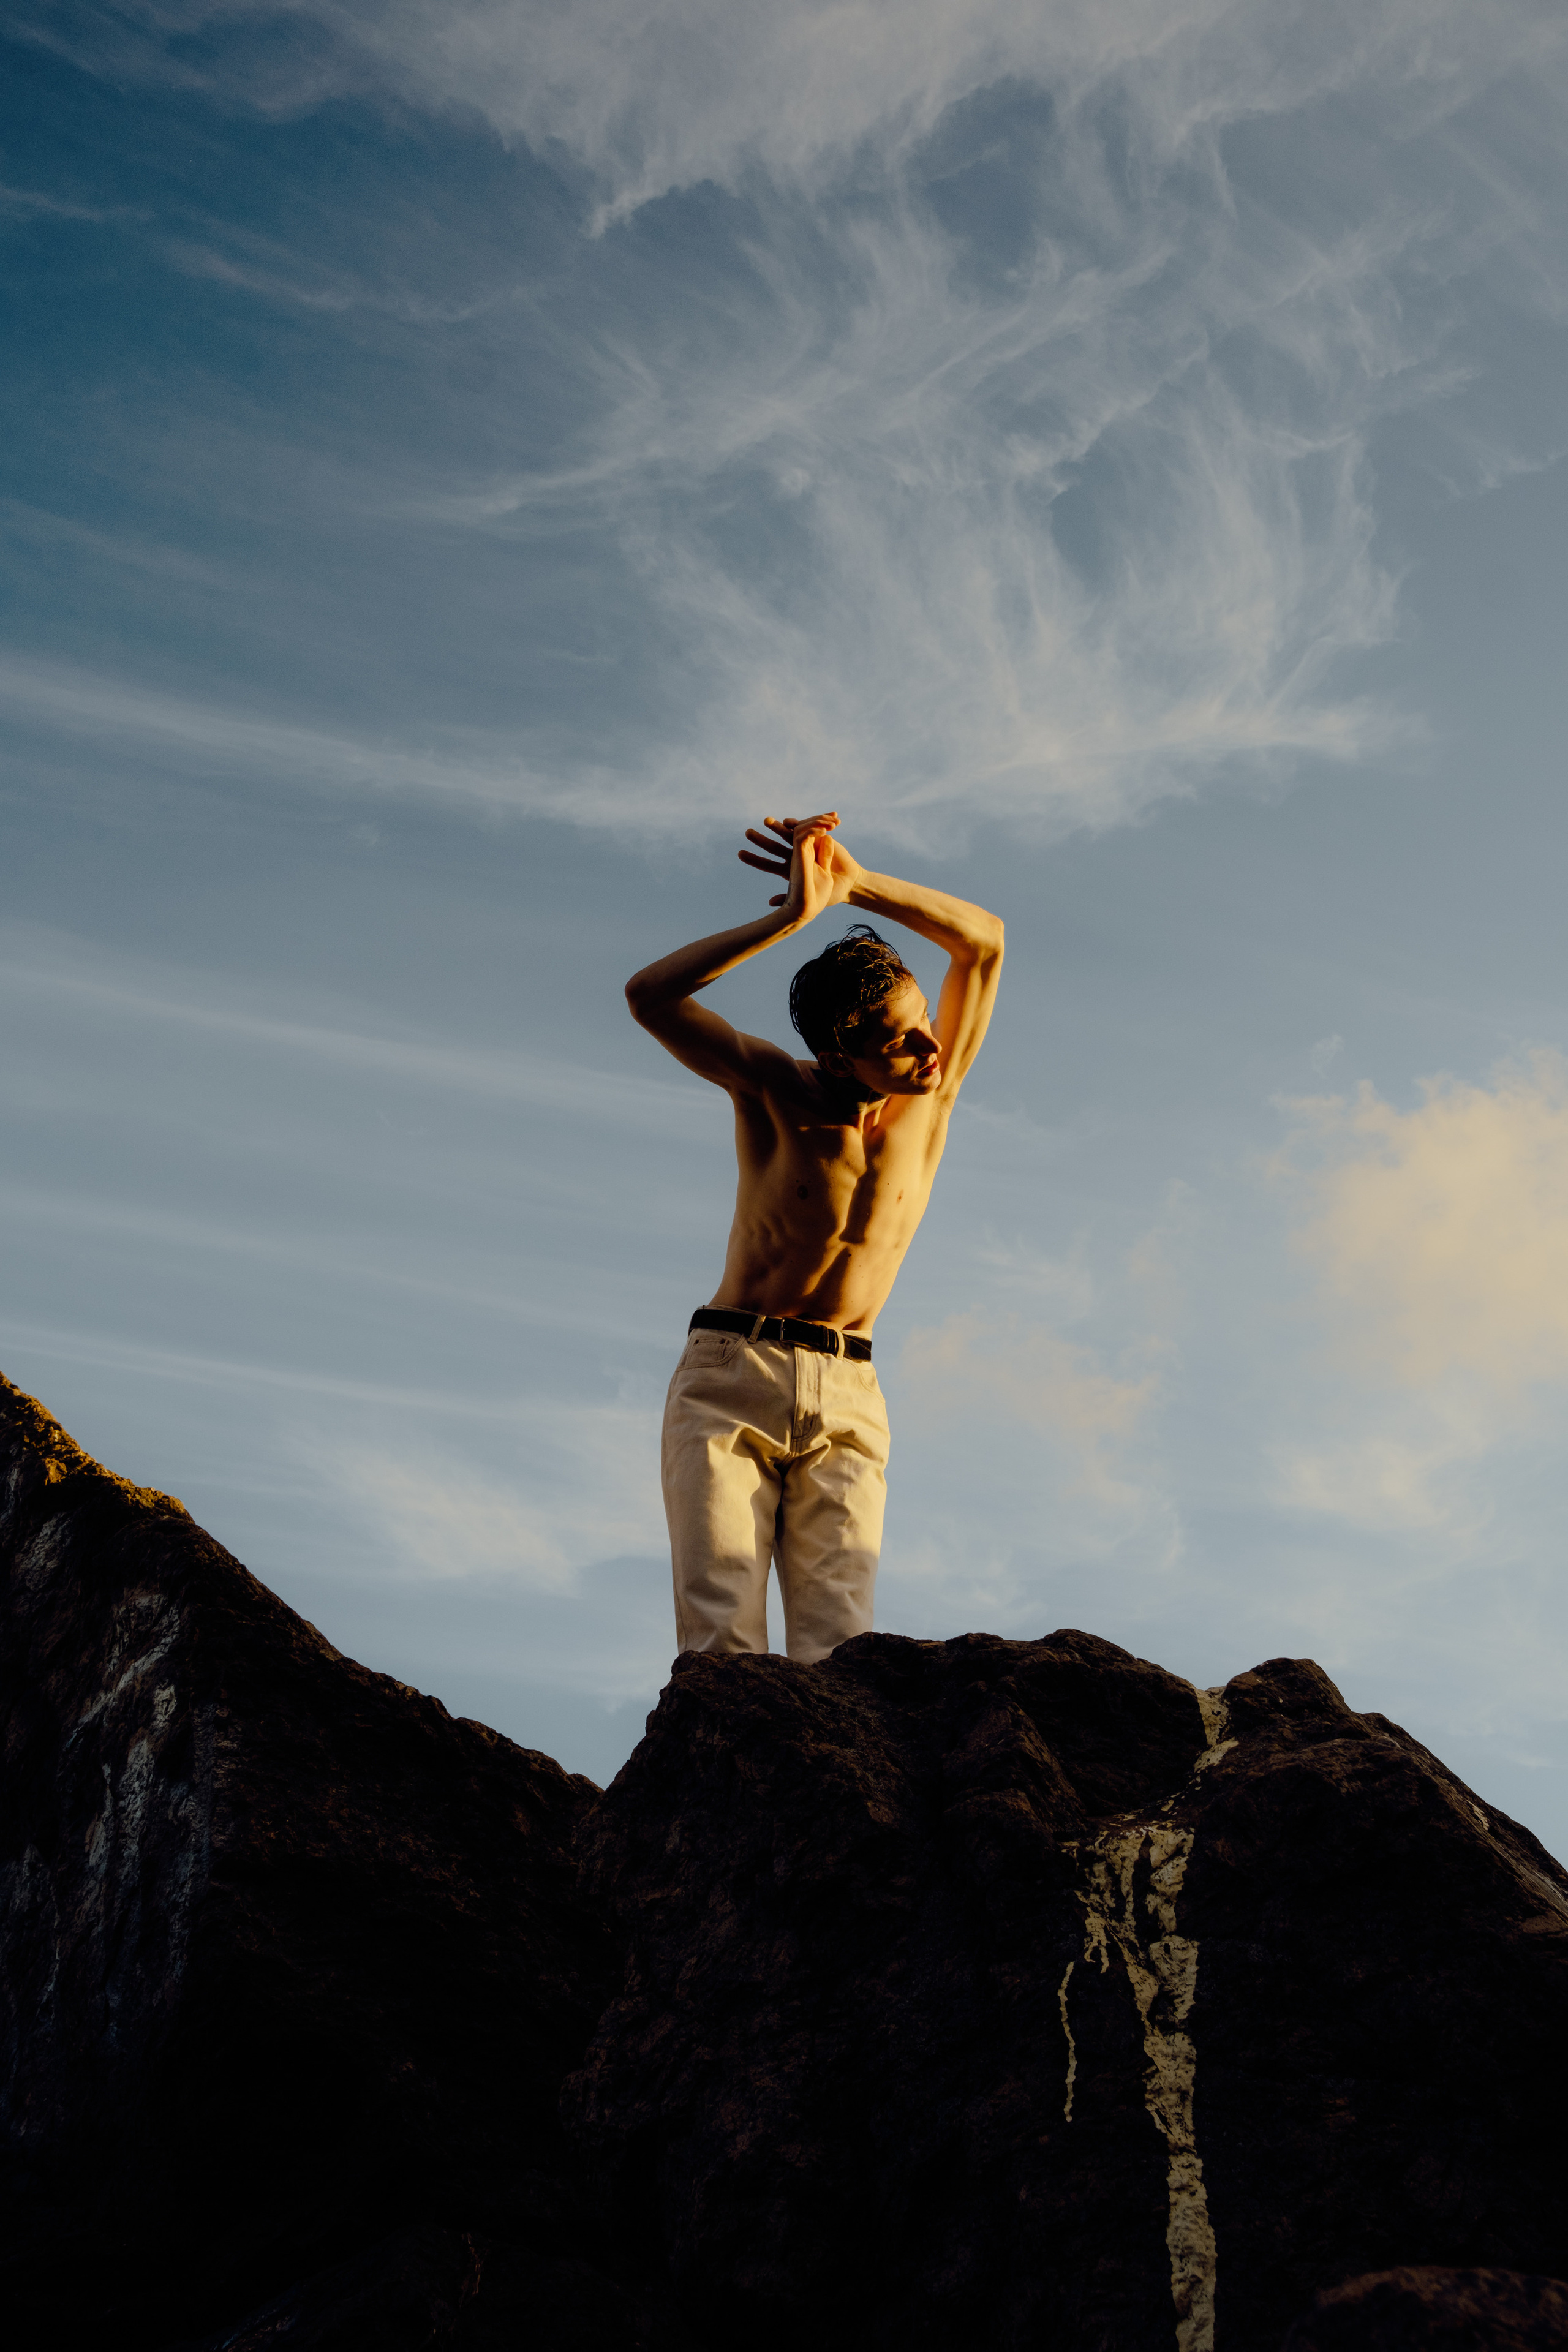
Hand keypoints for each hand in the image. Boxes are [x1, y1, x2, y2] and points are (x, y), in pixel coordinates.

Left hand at [738, 813, 862, 915]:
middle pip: (774, 846)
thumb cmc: (829, 894)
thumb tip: (769, 903)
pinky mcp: (818, 838)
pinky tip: (789, 820)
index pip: (768, 864)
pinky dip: (798, 824)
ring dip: (777, 827)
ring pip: (788, 835)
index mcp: (789, 870)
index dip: (755, 859)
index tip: (739, 854)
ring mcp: (806, 846)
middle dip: (761, 839)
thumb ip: (789, 899)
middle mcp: (794, 856)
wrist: (848, 882)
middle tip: (747, 833)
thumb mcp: (808, 898)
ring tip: (766, 821)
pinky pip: (807, 829)